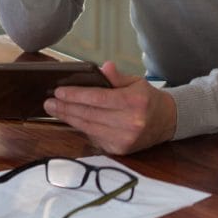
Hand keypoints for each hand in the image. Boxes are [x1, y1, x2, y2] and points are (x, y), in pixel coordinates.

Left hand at [43, 61, 177, 154]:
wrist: (167, 122)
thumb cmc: (148, 99)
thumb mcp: (136, 82)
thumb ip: (117, 77)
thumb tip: (102, 68)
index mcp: (135, 102)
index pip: (99, 98)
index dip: (76, 95)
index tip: (59, 91)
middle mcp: (130, 122)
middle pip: (90, 114)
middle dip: (66, 107)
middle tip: (49, 102)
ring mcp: (125, 139)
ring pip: (89, 127)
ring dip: (69, 118)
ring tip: (55, 110)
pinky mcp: (120, 150)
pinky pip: (94, 137)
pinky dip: (81, 128)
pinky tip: (71, 120)